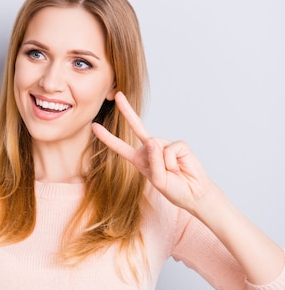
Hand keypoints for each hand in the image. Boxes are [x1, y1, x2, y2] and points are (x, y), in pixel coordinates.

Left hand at [91, 92, 216, 214]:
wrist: (194, 193)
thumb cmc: (174, 189)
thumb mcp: (158, 180)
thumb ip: (153, 162)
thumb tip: (152, 140)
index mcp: (139, 159)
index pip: (120, 147)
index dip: (107, 138)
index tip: (94, 126)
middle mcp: (150, 149)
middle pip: (137, 127)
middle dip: (127, 111)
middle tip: (119, 95)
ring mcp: (164, 145)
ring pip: (156, 145)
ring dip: (164, 163)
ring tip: (173, 172)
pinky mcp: (178, 145)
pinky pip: (170, 149)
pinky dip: (174, 161)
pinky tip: (180, 167)